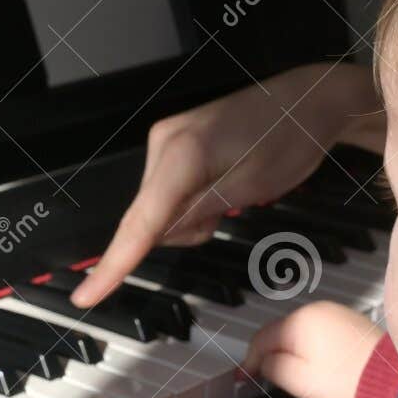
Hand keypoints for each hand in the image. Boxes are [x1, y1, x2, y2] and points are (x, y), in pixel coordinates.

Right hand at [71, 62, 381, 306]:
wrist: (310, 101)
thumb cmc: (288, 139)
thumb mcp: (249, 187)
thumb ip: (198, 213)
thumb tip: (159, 235)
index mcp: (180, 154)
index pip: (139, 222)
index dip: (112, 265)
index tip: (86, 296)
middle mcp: (163, 143)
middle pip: (148, 219)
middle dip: (184, 230)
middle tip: (227, 210)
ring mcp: (166, 140)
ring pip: (159, 210)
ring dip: (190, 217)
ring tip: (230, 194)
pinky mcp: (175, 143)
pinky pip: (168, 193)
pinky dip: (191, 202)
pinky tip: (221, 186)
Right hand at [243, 301, 384, 397]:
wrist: (387, 375)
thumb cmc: (347, 378)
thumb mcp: (298, 380)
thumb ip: (271, 368)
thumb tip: (262, 361)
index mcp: (298, 322)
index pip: (261, 338)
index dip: (249, 360)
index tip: (243, 377)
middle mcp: (314, 310)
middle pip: (279, 332)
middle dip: (271, 354)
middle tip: (266, 377)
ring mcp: (332, 311)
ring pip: (298, 331)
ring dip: (291, 350)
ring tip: (297, 375)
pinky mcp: (346, 319)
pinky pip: (317, 330)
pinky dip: (310, 346)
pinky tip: (317, 364)